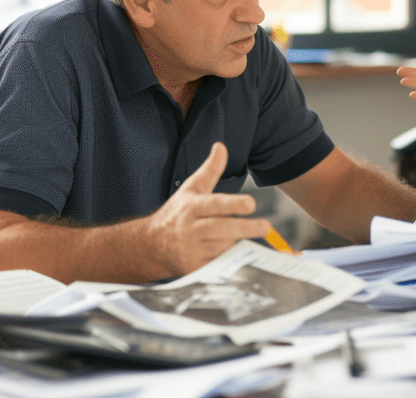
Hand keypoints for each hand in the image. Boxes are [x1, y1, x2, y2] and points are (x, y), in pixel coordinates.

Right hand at [146, 142, 268, 275]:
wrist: (150, 246)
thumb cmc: (177, 214)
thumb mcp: (191, 190)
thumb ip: (210, 170)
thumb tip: (221, 146)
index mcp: (191, 207)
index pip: (214, 204)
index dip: (233, 204)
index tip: (251, 203)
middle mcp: (190, 229)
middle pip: (220, 228)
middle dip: (244, 227)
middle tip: (265, 227)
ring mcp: (192, 251)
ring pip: (221, 247)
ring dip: (237, 242)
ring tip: (251, 237)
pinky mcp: (195, 269)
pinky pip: (219, 265)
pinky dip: (231, 260)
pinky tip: (243, 255)